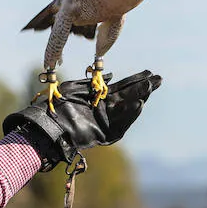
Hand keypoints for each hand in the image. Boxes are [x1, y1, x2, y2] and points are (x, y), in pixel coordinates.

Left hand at [3, 69, 162, 170]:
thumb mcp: (75, 87)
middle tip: (158, 79)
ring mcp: (106, 123)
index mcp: (98, 99)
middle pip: (129, 97)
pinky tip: (139, 102)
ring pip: (128, 109)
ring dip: (140, 98)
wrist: (48, 124)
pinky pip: (121, 124)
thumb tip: (111, 76)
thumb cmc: (57, 105)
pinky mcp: (105, 135)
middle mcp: (105, 110)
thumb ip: (93, 82)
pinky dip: (130, 114)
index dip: (135, 80)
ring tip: (150, 87)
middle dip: (143, 88)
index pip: (121, 88)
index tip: (148, 72)